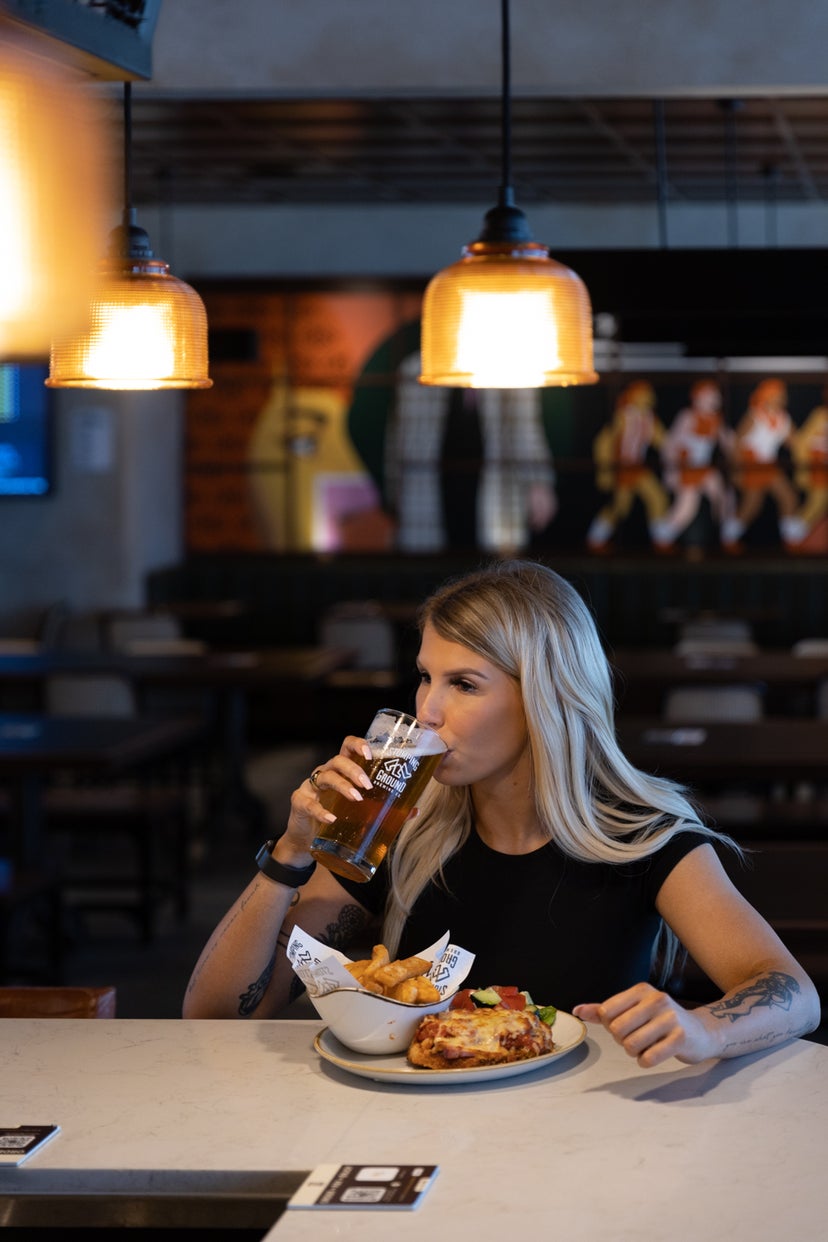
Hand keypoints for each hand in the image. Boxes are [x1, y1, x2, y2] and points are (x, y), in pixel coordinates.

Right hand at [276, 736, 373, 864]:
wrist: (307, 838)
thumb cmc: (338, 816)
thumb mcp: (360, 811)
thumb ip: (385, 809)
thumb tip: (414, 810)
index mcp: (342, 770)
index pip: (348, 747)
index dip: (359, 745)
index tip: (371, 754)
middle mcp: (326, 772)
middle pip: (339, 760)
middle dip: (354, 769)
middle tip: (368, 785)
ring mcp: (311, 786)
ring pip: (326, 776)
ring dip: (342, 785)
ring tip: (356, 798)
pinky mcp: (300, 802)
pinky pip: (309, 803)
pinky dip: (320, 810)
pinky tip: (331, 818)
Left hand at [573, 983, 718, 1067]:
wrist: (702, 1032)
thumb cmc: (661, 1021)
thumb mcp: (633, 1009)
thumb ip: (603, 1010)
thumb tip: (576, 1011)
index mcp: (641, 990)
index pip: (606, 1011)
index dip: (610, 1025)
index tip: (624, 1026)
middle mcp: (656, 1000)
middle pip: (617, 1030)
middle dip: (622, 1041)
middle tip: (637, 1038)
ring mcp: (669, 1019)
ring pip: (631, 1045)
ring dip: (634, 1053)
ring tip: (646, 1046)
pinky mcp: (680, 1039)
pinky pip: (648, 1058)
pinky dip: (646, 1061)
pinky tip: (655, 1054)